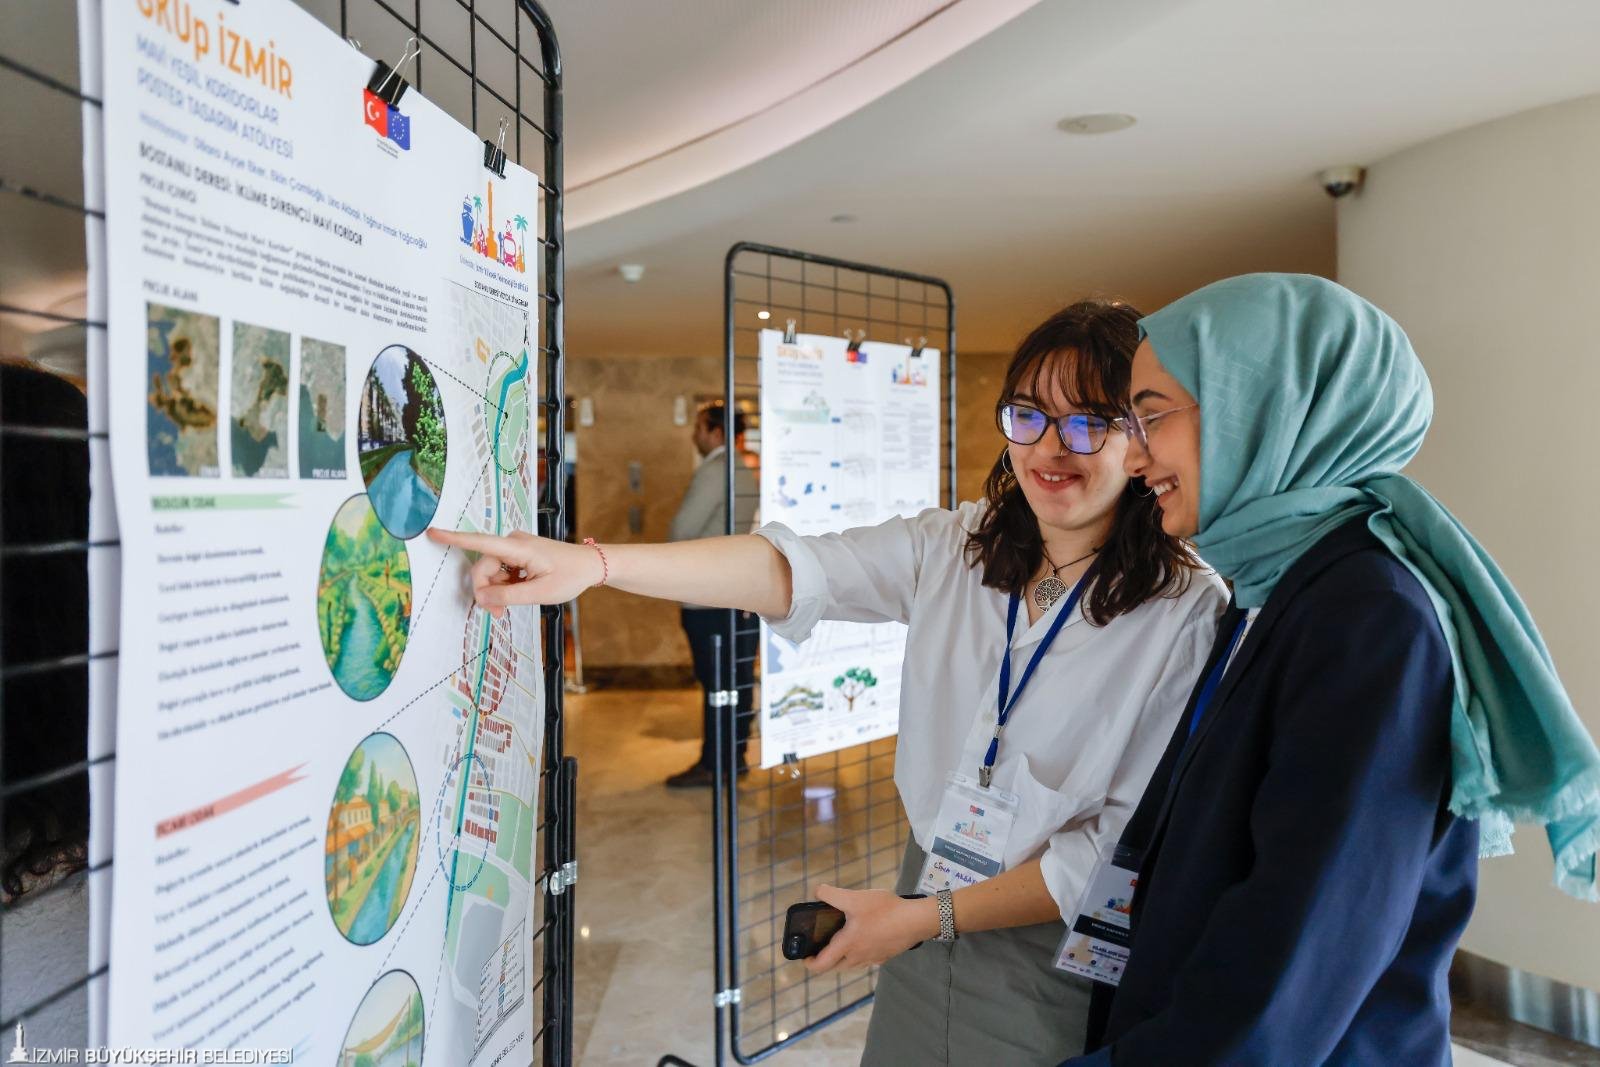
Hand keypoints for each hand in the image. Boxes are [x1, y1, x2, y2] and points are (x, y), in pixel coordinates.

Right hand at [426, 528, 603, 615]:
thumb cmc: (570, 576)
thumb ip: (508, 595)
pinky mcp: (517, 554)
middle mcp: (513, 542)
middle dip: (485, 591)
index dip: (454, 539)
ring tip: (508, 608)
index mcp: (518, 548)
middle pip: (483, 567)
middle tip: (498, 614)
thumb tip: (480, 596)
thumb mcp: (540, 593)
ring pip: (490, 571)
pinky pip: (500, 570)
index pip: (481, 542)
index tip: (432, 532)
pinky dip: (502, 585)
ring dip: (495, 590)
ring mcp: (515, 547)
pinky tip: (515, 595)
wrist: (589, 565)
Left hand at [803, 884, 937, 974]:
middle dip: (825, 960)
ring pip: (851, 964)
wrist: (916, 921)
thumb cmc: (884, 911)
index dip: (810, 963)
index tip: (805, 955)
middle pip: (835, 967)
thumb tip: (816, 891)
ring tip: (842, 939)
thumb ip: (831, 895)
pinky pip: (866, 959)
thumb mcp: (854, 898)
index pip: (822, 964)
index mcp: (847, 945)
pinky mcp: (885, 956)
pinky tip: (865, 936)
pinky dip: (859, 953)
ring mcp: (873, 959)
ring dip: (842, 957)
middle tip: (821, 945)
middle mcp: (858, 957)